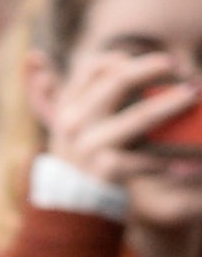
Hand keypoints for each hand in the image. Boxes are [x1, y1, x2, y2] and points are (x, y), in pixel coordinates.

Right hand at [42, 50, 198, 185]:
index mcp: (67, 104)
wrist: (70, 198)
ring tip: (192, 94)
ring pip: (140, 117)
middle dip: (149, 69)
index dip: (120, 58)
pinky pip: (151, 156)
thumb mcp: (71, 119)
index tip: (139, 58)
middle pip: (118, 82)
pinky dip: (174, 151)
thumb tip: (117, 59)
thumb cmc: (81, 151)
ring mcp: (92, 145)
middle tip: (174, 63)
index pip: (91, 67)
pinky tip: (194, 152)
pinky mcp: (110, 168)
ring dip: (170, 103)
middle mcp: (76, 120)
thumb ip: (86, 92)